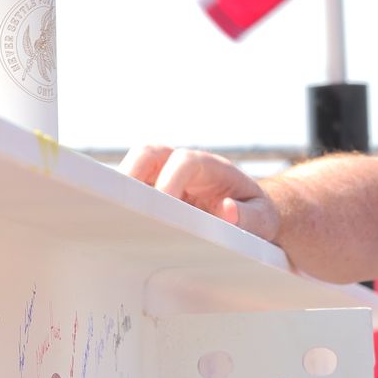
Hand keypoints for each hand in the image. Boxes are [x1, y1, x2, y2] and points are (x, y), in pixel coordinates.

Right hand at [120, 145, 279, 243]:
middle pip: (148, 153)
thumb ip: (251, 217)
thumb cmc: (255, 215)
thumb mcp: (264, 220)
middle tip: (125, 206)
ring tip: (114, 216)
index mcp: (212, 168)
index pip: (184, 161)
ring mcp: (163, 176)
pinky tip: (116, 224)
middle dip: (133, 173)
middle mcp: (183, 166)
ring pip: (132, 168)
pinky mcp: (151, 192)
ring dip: (121, 188)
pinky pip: (128, 189)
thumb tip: (227, 209)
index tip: (164, 205)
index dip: (170, 179)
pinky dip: (120, 202)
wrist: (249, 215)